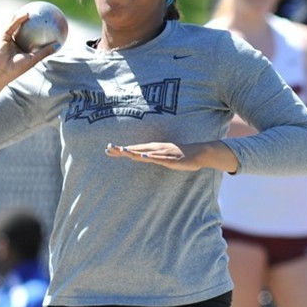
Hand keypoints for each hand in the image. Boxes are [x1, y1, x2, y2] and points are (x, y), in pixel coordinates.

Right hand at [0, 13, 60, 104]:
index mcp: (24, 51)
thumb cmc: (16, 68)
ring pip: (18, 26)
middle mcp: (17, 44)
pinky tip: (27, 14)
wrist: (0, 71)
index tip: (50, 27)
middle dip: (33, 23)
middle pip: (26, 32)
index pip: (34, 40)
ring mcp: (10, 40)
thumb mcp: (33, 59)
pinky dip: (19, 19)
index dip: (41, 34)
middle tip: (42, 16)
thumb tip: (58, 44)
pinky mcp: (4, 36)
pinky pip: (13, 26)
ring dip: (24, 17)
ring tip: (34, 10)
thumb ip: (44, 51)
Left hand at [105, 140, 236, 172]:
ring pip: (146, 153)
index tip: (107, 149)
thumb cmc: (180, 156)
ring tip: (122, 151)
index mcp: (153, 149)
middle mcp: (156, 148)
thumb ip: (152, 157)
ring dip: (134, 152)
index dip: (121, 149)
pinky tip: (143, 157)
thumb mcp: (162, 157)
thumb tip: (141, 158)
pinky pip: (159, 158)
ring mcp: (163, 153)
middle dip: (122, 149)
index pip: (134, 149)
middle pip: (136, 149)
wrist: (198, 153)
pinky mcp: (171, 158)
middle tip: (108, 148)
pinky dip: (151, 157)